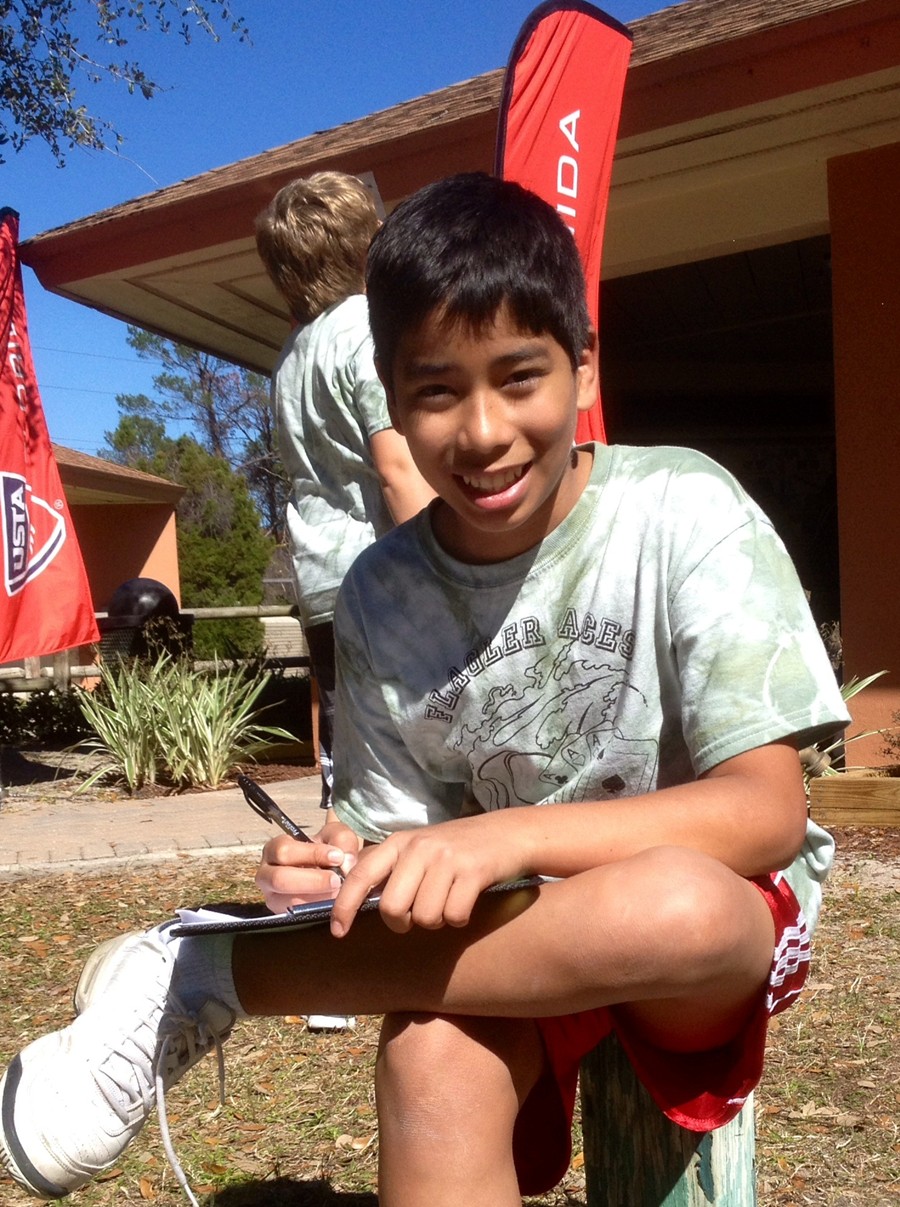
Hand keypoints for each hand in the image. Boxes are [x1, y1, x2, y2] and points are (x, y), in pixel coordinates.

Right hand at [255, 820, 360, 913]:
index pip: (284, 850)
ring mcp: (273, 898)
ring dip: (316, 898)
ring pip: (288, 902)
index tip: (338, 857)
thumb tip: (345, 860)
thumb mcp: (335, 836)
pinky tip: (332, 904)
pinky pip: (297, 917)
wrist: (332, 870)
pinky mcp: (284, 915)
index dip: (312, 853)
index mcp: (274, 849)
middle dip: (312, 880)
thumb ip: (342, 839)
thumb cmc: (328, 850)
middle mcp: (267, 874)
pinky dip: (317, 911)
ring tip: (337, 894)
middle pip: (280, 878)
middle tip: (336, 880)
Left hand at [330, 815, 523, 936]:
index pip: (361, 876)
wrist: (507, 834)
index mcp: (400, 842)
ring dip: (436, 920)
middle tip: (417, 916)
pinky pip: (454, 915)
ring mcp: (447, 859)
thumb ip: (390, 867)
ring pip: (425, 916)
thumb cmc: (458, 847)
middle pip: (392, 908)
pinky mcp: (473, 871)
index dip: (344, 907)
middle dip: (403, 923)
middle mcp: (419, 848)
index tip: (338, 932)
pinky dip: (459, 918)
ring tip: (447, 901)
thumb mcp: (419, 848)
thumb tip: (353, 892)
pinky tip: (466, 902)